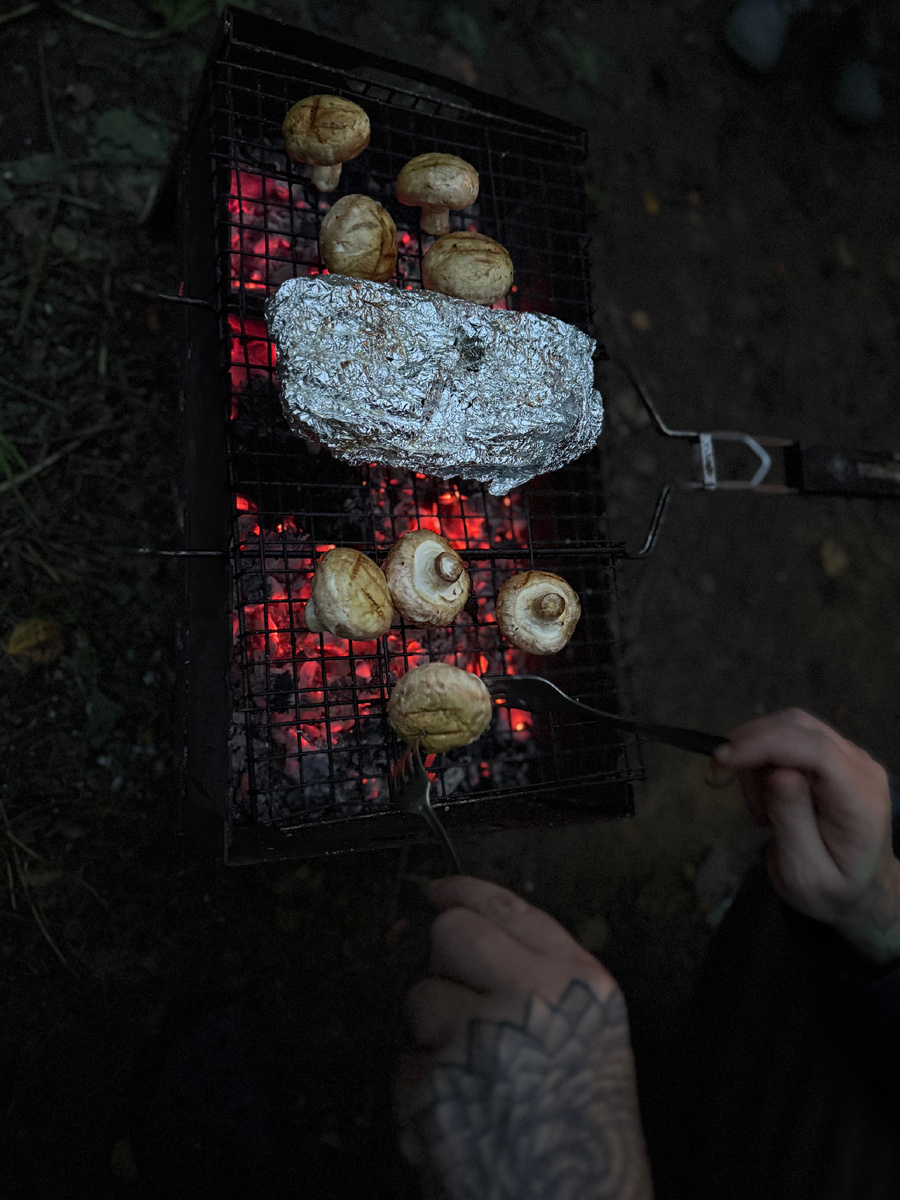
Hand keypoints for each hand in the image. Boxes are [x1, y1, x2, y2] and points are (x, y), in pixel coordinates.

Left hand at [393, 876, 653, 1199]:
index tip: (440, 892)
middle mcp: (530, 997)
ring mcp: (478, 1038)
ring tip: (478, 1082)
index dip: (464, 894)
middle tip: (464, 1005)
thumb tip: (472, 934)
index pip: (508, 909)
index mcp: (578, 982)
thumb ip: (544, 980)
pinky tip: (462, 1118)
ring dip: (435, 1036)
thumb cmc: (588, 1133)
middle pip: (450, 933)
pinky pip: (408, 1065)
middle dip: (446, 963)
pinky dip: (423, 1093)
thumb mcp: (592, 1035)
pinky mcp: (434, 1086)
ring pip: (421, 998)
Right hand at [707, 708, 899, 961]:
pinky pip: (790, 736)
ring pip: (789, 726)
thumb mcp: (804, 874)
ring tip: (756, 808)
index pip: (815, 750)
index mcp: (861, 802)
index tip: (722, 760)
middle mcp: (862, 768)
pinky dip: (763, 757)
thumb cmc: (831, 890)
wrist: (860, 892)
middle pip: (798, 727)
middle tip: (718, 782)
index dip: (764, 745)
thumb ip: (793, 821)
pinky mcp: (836, 754)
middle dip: (750, 747)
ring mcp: (852, 757)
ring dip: (755, 757)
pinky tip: (764, 795)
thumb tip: (778, 773)